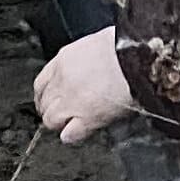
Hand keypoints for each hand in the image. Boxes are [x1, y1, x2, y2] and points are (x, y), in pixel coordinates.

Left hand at [32, 25, 139, 144]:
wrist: (138, 57)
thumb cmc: (124, 47)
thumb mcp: (96, 44)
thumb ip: (84, 59)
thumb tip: (87, 67)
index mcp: (64, 60)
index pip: (41, 83)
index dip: (44, 95)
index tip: (47, 100)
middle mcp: (62, 81)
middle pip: (44, 103)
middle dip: (51, 110)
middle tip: (59, 114)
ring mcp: (72, 101)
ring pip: (51, 120)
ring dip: (59, 123)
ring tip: (68, 125)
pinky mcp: (88, 118)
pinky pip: (69, 134)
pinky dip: (71, 136)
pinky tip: (76, 134)